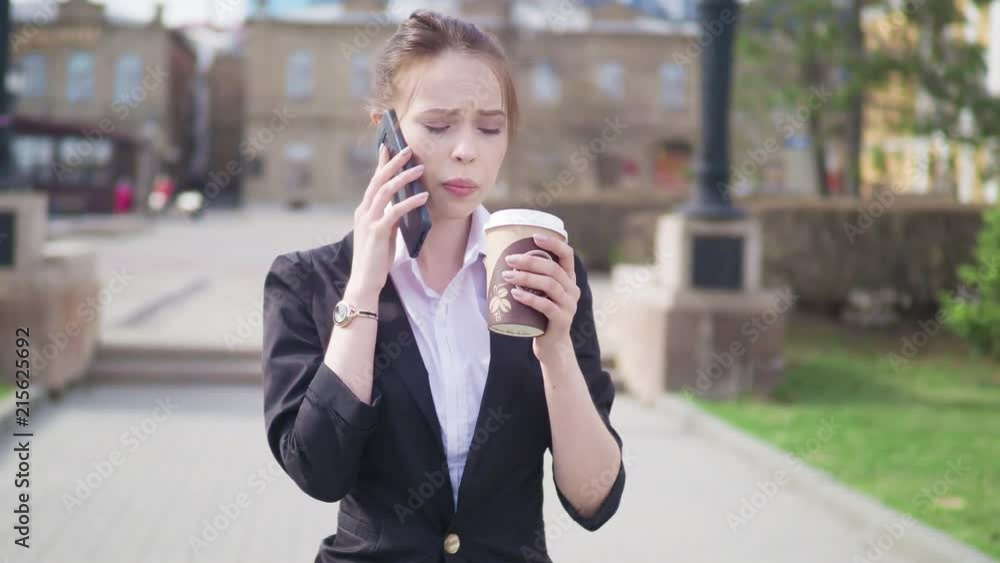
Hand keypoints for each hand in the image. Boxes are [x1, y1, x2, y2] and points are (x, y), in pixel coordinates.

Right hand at [348, 143, 428, 296]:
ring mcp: (369, 221)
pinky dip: (410, 202)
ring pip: (385, 191)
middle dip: (393, 163)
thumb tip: (404, 203)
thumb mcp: (383, 233)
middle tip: (408, 149)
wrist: (364, 281)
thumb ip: (389, 217)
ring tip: (419, 169)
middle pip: (378, 180)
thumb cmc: (375, 258)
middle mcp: (363, 211)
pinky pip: (394, 211)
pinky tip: (423, 197)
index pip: (373, 181)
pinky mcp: (377, 232)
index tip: (390, 146)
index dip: (381, 162)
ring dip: (403, 178)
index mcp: (364, 210)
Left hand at [502, 234, 580, 364]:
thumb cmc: (539, 315)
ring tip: (507, 276)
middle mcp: (572, 290)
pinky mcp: (562, 321)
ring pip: (550, 285)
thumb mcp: (539, 294)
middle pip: (553, 269)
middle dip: (530, 261)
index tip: (534, 237)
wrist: (552, 346)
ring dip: (526, 278)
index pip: (567, 255)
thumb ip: (526, 278)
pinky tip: (516, 294)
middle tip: (509, 260)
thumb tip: (491, 261)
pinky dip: (530, 298)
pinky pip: (546, 306)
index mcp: (568, 279)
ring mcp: (569, 306)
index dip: (553, 244)